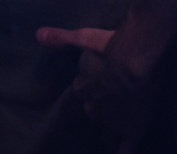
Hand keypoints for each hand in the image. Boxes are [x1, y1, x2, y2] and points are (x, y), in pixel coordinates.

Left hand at [34, 24, 160, 148]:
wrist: (137, 60)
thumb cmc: (111, 46)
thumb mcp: (84, 37)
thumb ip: (62, 39)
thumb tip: (38, 34)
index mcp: (81, 91)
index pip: (72, 104)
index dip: (76, 103)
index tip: (80, 102)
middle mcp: (93, 112)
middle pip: (90, 117)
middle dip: (96, 113)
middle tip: (106, 109)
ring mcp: (112, 124)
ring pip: (106, 137)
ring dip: (108, 136)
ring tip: (112, 139)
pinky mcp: (132, 131)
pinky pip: (125, 152)